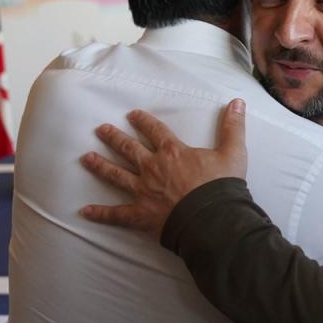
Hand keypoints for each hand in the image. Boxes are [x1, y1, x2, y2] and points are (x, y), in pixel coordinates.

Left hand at [80, 99, 247, 231]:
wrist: (212, 220)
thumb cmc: (221, 186)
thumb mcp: (233, 153)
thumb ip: (232, 127)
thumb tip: (238, 102)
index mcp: (173, 152)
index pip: (155, 131)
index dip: (143, 121)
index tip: (132, 114)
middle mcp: (152, 168)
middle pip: (128, 149)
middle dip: (113, 138)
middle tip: (100, 130)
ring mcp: (143, 191)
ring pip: (116, 175)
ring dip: (100, 166)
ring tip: (86, 158)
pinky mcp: (139, 215)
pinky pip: (116, 214)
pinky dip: (100, 214)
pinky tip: (85, 211)